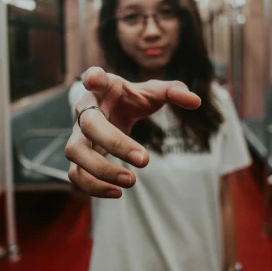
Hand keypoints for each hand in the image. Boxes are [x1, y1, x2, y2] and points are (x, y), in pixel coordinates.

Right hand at [65, 67, 200, 197]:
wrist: (111, 113)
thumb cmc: (132, 100)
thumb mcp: (153, 92)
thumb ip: (174, 92)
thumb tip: (196, 101)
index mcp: (103, 89)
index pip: (94, 77)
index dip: (93, 78)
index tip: (95, 79)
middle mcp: (85, 110)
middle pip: (88, 124)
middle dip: (115, 143)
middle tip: (145, 161)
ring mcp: (77, 134)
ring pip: (75, 152)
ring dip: (100, 171)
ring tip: (130, 182)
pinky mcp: (78, 157)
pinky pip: (75, 175)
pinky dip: (93, 186)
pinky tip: (117, 193)